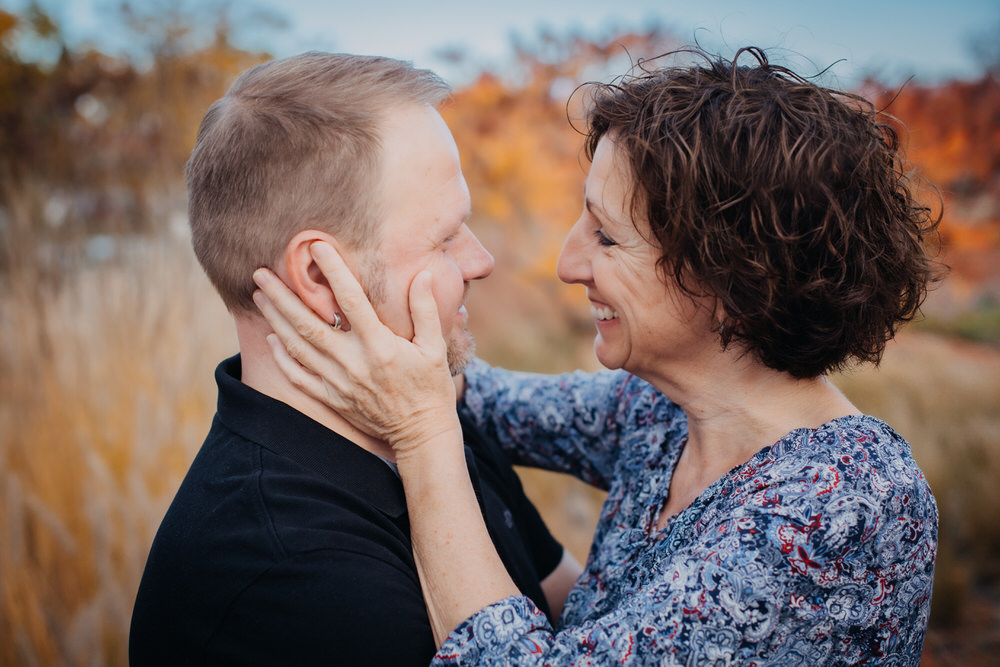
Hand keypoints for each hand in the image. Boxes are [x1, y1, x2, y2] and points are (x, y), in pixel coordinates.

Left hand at [252, 242, 459, 455]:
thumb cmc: (432, 387)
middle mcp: (354, 362)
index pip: (352, 300)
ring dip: (275, 320)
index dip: (334, 271)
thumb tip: (423, 274)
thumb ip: (425, 309)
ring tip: (259, 296)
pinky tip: (271, 339)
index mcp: (380, 346)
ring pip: (298, 347)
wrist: (422, 434)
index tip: (316, 246)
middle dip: (282, 296)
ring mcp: (339, 382)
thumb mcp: (435, 347)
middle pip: (309, 323)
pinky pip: (299, 377)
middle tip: (260, 273)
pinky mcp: (332, 399)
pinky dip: (282, 358)